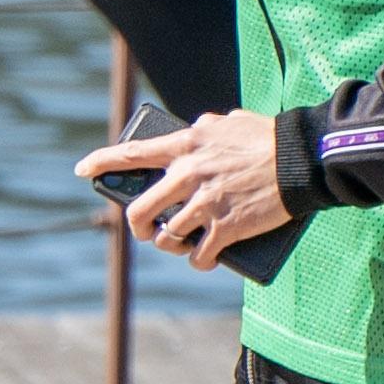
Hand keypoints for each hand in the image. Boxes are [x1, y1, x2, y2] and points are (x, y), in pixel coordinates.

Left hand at [79, 109, 293, 264]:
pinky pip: (200, 255)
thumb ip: (204, 130)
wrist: (302, 159)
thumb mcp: (228, 123)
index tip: (82, 170)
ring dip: (172, 245)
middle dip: (137, 226)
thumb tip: (194, 132)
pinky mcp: (226, 227)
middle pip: (140, 210)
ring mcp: (205, 203)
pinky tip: (204, 259)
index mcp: (185, 145)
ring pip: (168, 237)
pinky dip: (200, 261)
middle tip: (145, 230)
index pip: (131, 153)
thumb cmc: (268, 138)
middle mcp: (187, 174)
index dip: (101, 162)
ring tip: (182, 244)